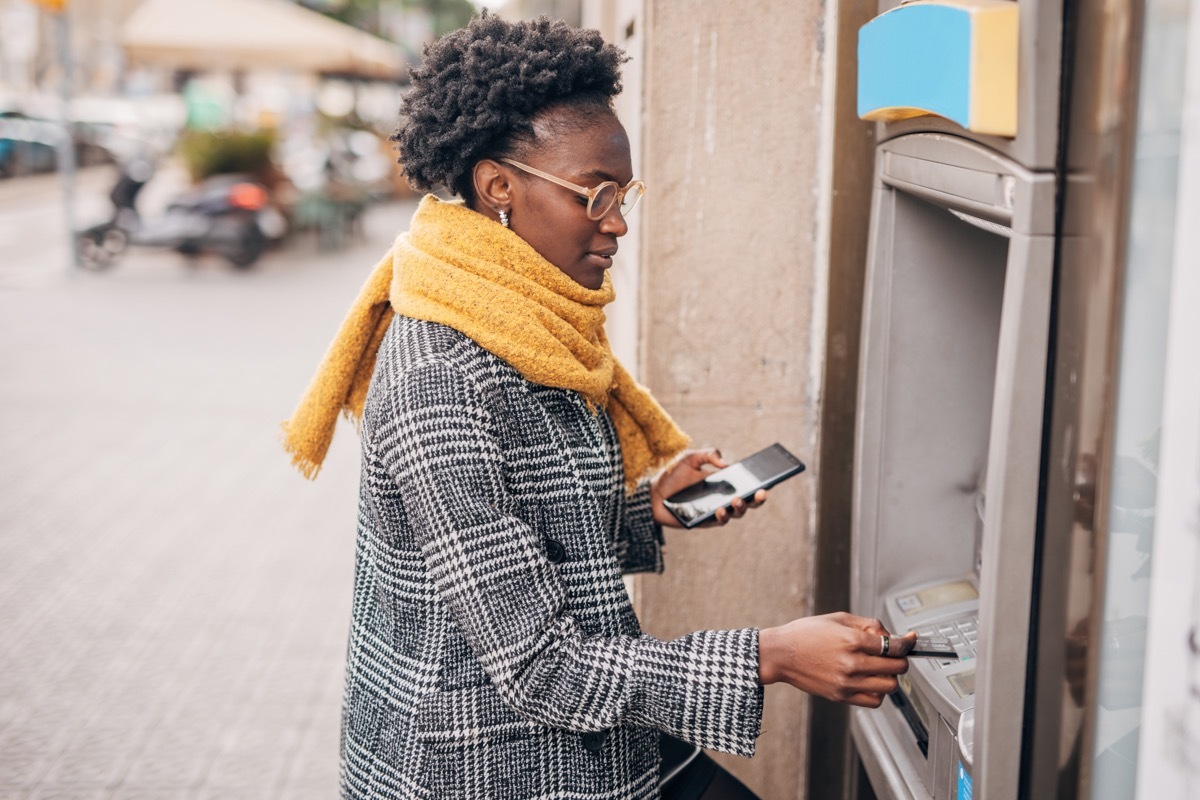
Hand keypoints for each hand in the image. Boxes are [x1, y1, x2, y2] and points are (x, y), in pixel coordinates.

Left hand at [649, 448, 767, 527]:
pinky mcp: (704, 521)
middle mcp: (722, 498)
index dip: (759, 484)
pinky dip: (722, 516)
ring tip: (737, 500)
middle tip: (761, 492)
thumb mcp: (690, 457)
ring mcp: (714, 511)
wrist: (652, 493)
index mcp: (723, 483)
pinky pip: (718, 521)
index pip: (746, 485)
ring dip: (740, 508)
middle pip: (747, 502)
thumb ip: (708, 454)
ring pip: (735, 514)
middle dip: (757, 499)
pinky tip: (721, 510)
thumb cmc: (672, 475)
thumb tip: (726, 463)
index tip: (768, 480)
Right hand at [758, 612, 915, 707]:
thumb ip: (867, 624)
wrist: (781, 654)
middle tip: (894, 654)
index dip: (907, 642)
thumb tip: (889, 635)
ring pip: (890, 686)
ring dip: (891, 676)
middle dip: (900, 658)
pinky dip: (879, 692)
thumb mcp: (838, 618)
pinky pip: (874, 700)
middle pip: (896, 667)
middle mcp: (851, 663)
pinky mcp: (841, 696)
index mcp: (851, 640)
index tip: (909, 640)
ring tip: (881, 668)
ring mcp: (847, 682)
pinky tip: (871, 681)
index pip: (893, 646)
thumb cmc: (805, 633)